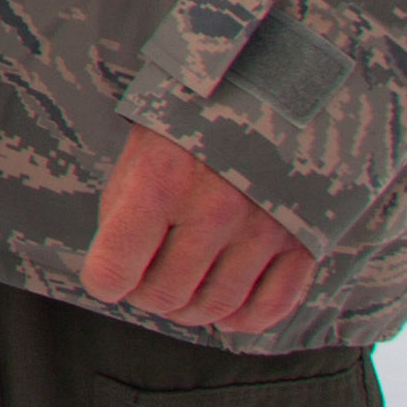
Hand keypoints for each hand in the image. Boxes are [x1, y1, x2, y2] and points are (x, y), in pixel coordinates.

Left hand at [81, 126, 313, 333]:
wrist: (270, 87)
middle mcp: (213, 209)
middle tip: (147, 280)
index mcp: (161, 181)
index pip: (114, 269)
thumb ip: (124, 212)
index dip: (104, 281)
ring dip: (190, 310)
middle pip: (166, 295)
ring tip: (183, 289)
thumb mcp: (140, 151)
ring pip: (215, 307)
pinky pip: (270, 307)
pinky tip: (227, 309)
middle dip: (147, 295)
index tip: (107, 277)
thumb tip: (117, 272)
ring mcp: (262, 228)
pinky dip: (242, 319)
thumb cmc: (190, 121)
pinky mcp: (302, 241)